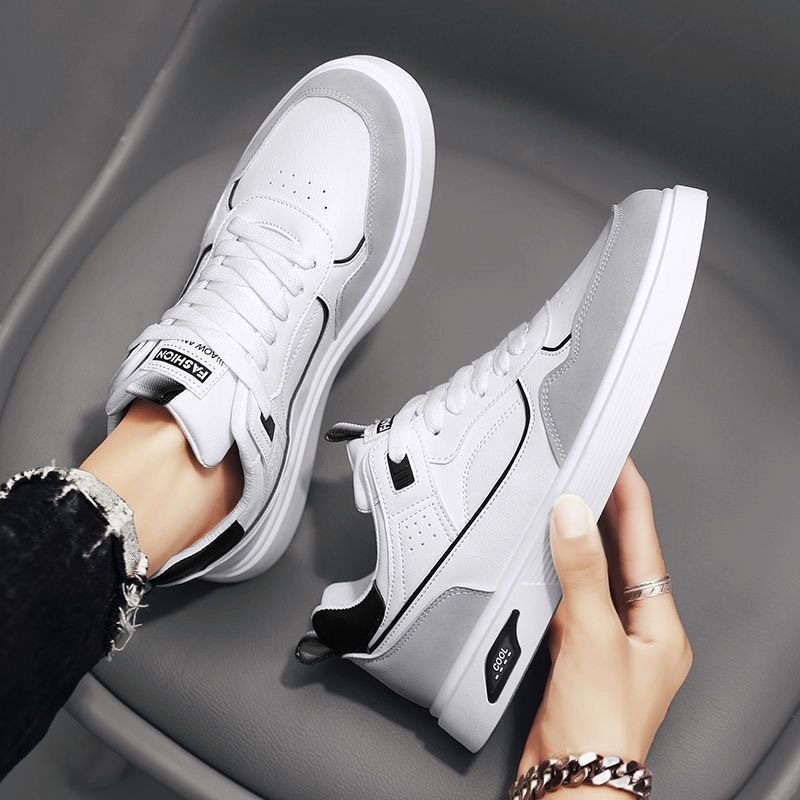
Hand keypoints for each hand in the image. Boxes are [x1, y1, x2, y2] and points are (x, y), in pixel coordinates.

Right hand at [515, 459, 691, 792]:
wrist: (572, 781)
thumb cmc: (599, 727)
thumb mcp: (594, 638)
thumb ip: (582, 573)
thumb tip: (573, 516)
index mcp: (660, 625)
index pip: (645, 542)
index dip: (630, 497)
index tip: (616, 459)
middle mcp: (639, 630)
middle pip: (623, 555)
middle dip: (606, 512)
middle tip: (589, 470)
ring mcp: (608, 641)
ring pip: (595, 576)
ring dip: (581, 539)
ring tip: (567, 500)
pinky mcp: (579, 653)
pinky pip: (571, 598)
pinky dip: (558, 573)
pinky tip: (545, 557)